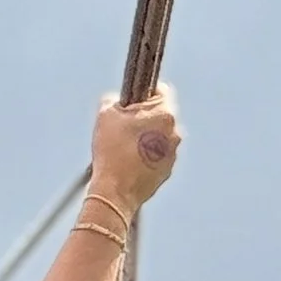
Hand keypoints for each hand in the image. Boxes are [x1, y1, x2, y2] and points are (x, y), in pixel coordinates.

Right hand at [88, 82, 180, 214]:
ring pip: (160, 135)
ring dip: (146, 137)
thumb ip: (113, 99)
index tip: (131, 103)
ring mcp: (173, 152)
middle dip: (144, 117)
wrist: (116, 191)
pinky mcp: (168, 169)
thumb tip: (117, 100)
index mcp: (164, 113)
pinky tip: (130, 162)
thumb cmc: (112, 151)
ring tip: (124, 148)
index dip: (143, 93)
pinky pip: (158, 154)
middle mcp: (175, 131)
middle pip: (160, 114)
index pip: (160, 89)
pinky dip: (147, 155)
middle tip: (123, 127)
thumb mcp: (105, 115)